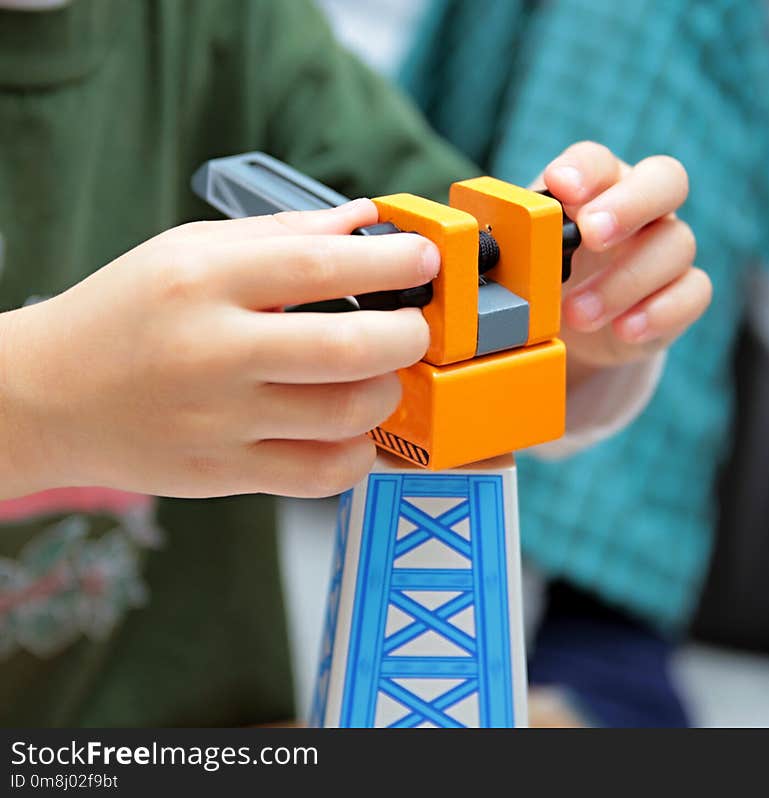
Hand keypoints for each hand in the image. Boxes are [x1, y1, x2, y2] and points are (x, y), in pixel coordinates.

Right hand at [0, 200, 438, 499]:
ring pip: (346, 417)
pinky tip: (348, 427)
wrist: (46, 398)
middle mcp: (212, 353)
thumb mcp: (188, 251)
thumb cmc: (124, 315)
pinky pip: (322, 474)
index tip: (426, 262)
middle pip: (348, 349)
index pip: (320, 265)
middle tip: (415, 328)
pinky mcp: (223, 475)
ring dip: (387, 393)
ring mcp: (218, 422)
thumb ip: (282, 236)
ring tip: (377, 375)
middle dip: (407, 336)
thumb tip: (363, 222)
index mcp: (201, 282)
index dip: (390, 263)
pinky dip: (357, 451)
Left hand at [535, 142, 710, 382]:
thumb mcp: (527, 255)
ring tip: (578, 315)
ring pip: (676, 244)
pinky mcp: (682, 292)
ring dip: (624, 280)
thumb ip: (516, 241)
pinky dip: (660, 311)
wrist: (574, 323)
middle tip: (591, 234)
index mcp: (598, 186)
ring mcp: (667, 247)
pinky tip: (625, 330)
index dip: (583, 169)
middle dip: (628, 205)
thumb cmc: (549, 272)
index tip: (560, 186)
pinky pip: (694, 291)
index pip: (598, 161)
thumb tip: (482, 242)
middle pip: (665, 181)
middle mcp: (642, 207)